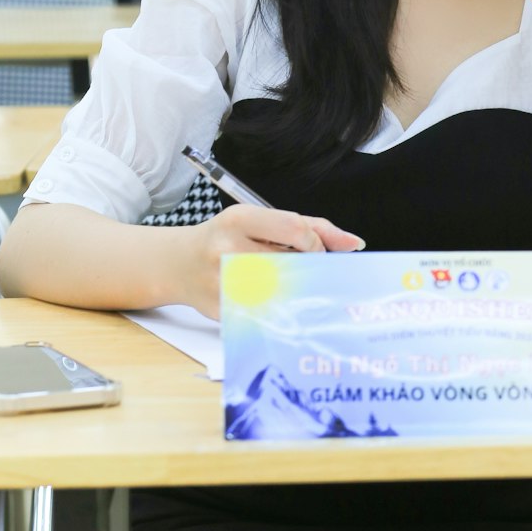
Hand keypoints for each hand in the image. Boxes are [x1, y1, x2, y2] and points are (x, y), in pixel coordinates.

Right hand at [176, 204, 364, 318]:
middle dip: (308, 271)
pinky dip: (277, 308)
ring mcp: (222, 283)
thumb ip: (307, 226)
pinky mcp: (222, 311)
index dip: (317, 244)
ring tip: (285, 284)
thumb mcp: (259, 221)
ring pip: (284, 291)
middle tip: (308, 273)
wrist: (178, 264)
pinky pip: (267, 311)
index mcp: (239, 219)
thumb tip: (354, 243)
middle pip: (293, 263)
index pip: (296, 230)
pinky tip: (271, 301)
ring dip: (295, 290)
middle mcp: (227, 249)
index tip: (319, 253)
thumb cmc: (226, 237)